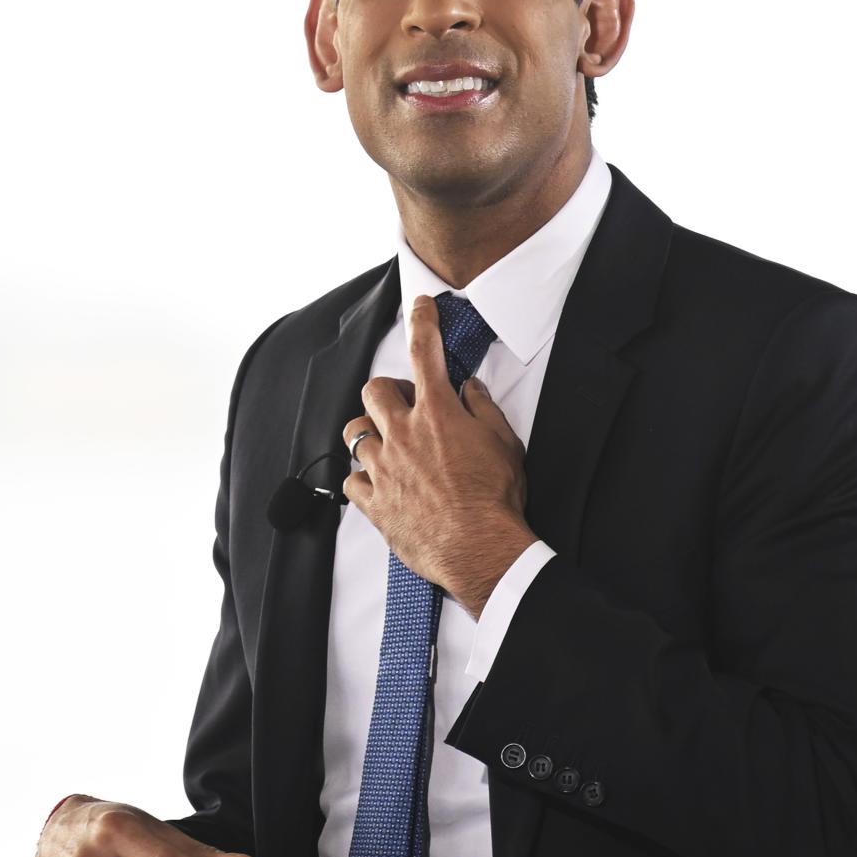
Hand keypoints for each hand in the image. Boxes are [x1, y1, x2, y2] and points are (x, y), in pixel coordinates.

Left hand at [343, 295, 537, 616]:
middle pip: (374, 390)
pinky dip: (361, 479)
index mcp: (438, 414)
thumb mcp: (505, 444)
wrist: (481, 548)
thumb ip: (484, 410)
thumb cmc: (496, 499)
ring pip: (354, 433)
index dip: (422, 322)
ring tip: (388, 445)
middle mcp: (403, 435)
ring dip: (370, 433)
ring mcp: (384, 468)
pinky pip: (351, 481)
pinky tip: (378, 483)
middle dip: (387, 390)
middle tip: (405, 404)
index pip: (425, 352)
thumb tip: (472, 390)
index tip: (420, 307)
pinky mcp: (375, 503)